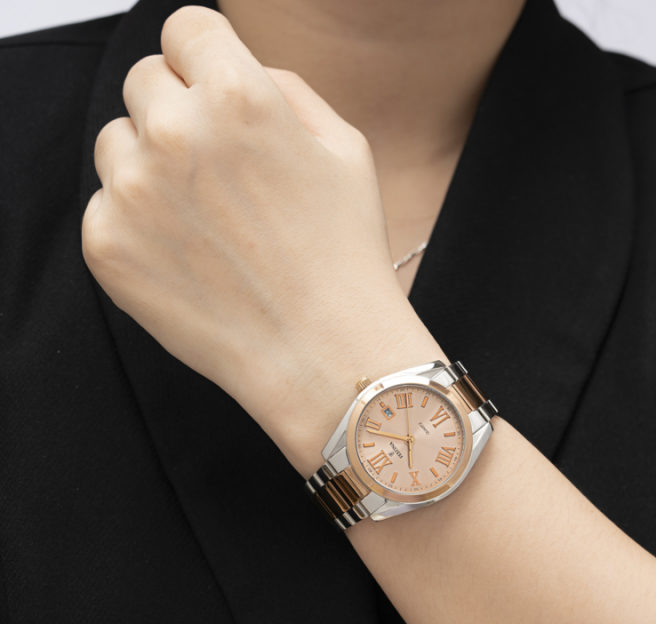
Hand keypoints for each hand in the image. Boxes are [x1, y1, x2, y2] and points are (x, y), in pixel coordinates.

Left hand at [81, 7, 443, 474]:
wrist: (322, 354)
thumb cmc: (344, 257)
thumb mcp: (346, 150)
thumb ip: (284, 88)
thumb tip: (236, 70)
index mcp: (238, 96)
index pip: (186, 30)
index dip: (205, 60)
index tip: (212, 89)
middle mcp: (175, 133)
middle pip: (146, 83)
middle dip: (179, 113)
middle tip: (218, 171)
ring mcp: (131, 191)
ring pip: (117, 143)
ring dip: (152, 167)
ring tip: (207, 222)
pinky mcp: (106, 245)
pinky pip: (105, 207)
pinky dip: (139, 225)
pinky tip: (190, 258)